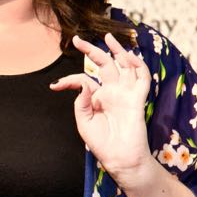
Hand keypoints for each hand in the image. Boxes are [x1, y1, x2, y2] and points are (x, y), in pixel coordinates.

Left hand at [50, 33, 153, 187]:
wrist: (120, 158)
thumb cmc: (102, 143)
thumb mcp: (84, 123)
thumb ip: (82, 103)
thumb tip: (84, 84)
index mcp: (97, 98)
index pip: (83, 79)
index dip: (68, 79)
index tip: (54, 86)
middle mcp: (112, 92)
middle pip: (104, 65)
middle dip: (92, 51)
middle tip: (77, 40)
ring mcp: (125, 94)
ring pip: (124, 66)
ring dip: (118, 51)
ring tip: (107, 38)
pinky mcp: (138, 99)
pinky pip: (142, 78)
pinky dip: (138, 66)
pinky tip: (127, 57)